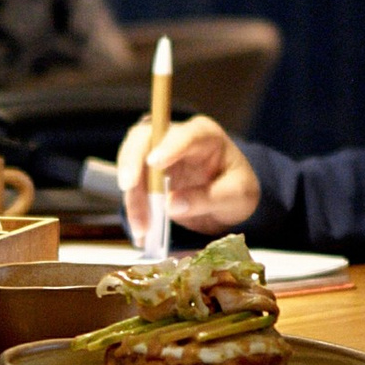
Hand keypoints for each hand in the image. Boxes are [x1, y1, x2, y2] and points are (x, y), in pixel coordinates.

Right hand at [117, 109, 259, 235]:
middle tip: (127, 187)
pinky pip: (132, 184)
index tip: (155, 162)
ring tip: (142, 228)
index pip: (186, 135)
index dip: (169, 146)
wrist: (228, 199)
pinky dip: (132, 206)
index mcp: (206, 135)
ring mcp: (158, 152)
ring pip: (132, 162)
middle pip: (146, 139)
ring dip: (132, 194)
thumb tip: (171, 205)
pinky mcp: (147, 171)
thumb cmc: (237, 189)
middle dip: (133, 162)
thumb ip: (208, 198)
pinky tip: (140, 229)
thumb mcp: (237, 196)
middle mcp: (177, 137)